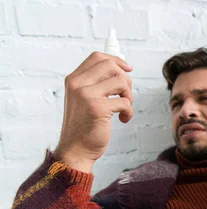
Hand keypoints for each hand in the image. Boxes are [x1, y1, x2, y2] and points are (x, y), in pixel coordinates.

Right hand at [54, 52, 133, 172]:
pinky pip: (124, 102)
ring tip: (124, 108)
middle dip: (125, 80)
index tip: (128, 69)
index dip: (116, 60)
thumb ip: (95, 84)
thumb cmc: (83, 126)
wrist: (75, 150)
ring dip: (129, 96)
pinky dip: (128, 112)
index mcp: (74, 80)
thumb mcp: (83, 100)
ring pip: (121, 82)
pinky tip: (122, 120)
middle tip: (125, 96)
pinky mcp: (97, 108)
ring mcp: (86, 95)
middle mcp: (77, 84)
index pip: (97, 57)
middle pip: (110, 66)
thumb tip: (120, 69)